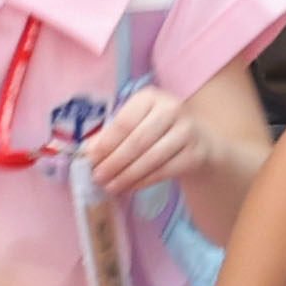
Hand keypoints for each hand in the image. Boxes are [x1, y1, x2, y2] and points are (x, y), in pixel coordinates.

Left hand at [83, 87, 213, 196]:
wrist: (196, 140)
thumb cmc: (154, 131)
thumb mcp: (132, 125)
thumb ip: (109, 135)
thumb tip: (88, 152)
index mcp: (151, 98)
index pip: (124, 122)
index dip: (105, 144)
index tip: (91, 161)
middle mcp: (173, 109)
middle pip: (138, 140)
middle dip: (114, 162)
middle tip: (98, 178)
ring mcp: (188, 130)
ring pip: (152, 158)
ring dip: (127, 175)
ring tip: (110, 186)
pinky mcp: (197, 152)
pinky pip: (165, 170)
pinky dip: (144, 181)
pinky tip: (130, 187)